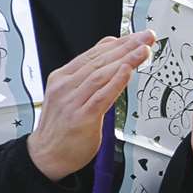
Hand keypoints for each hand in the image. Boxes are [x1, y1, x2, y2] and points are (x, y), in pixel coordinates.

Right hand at [28, 32, 155, 180]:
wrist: (46, 156)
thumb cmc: (61, 127)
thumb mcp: (69, 93)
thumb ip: (88, 73)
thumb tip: (109, 48)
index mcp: (63, 78)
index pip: (94, 54)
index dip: (118, 43)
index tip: (137, 36)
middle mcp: (66, 86)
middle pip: (100, 61)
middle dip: (126, 47)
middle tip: (146, 37)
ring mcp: (73, 101)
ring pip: (102, 75)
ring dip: (125, 60)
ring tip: (143, 50)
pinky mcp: (81, 117)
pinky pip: (101, 96)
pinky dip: (116, 82)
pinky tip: (127, 71)